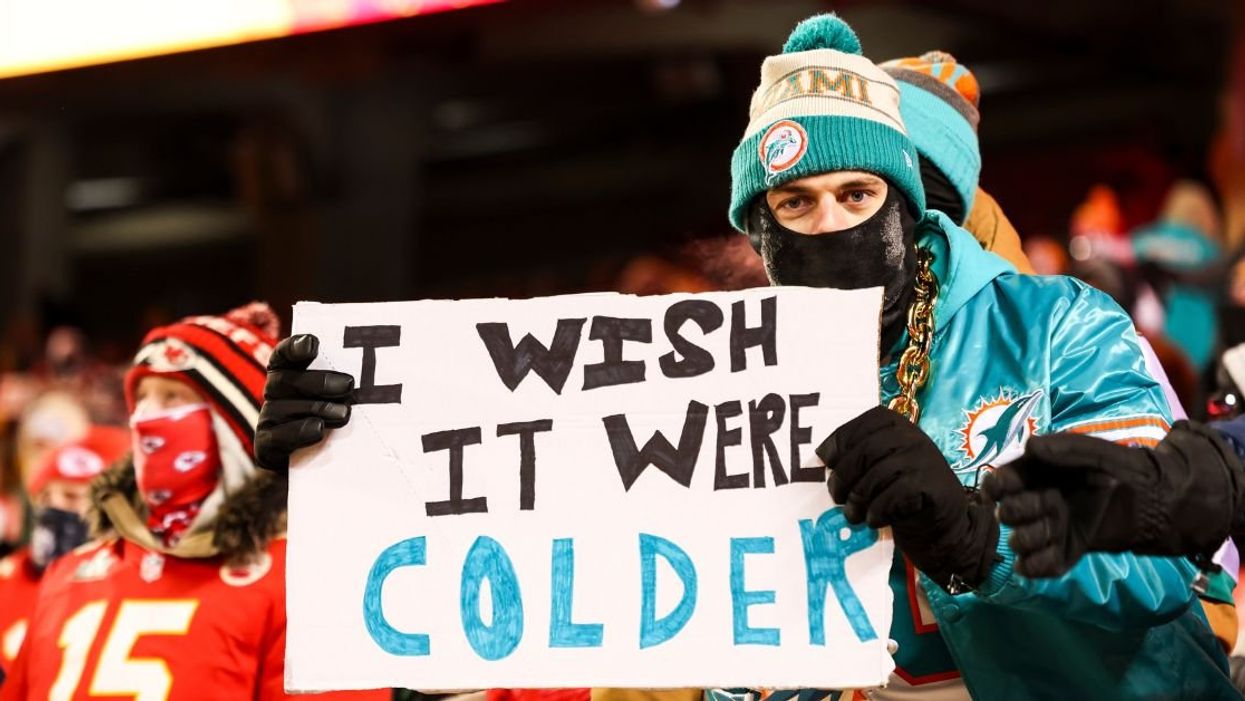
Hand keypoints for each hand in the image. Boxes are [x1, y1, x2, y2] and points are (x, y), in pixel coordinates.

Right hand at [254, 334, 354, 473]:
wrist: (320, 470)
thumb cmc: (338, 422)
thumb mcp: (345, 399)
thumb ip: (348, 382)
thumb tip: (388, 367)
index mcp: (289, 374)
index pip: (284, 356)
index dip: (295, 347)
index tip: (314, 344)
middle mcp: (274, 395)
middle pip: (285, 381)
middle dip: (318, 382)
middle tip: (348, 385)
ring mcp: (268, 421)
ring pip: (282, 409)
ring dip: (316, 408)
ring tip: (344, 413)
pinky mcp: (267, 448)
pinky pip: (276, 438)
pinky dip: (298, 432)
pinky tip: (318, 429)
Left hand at [819, 406, 998, 589]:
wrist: (942, 528)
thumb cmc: (901, 498)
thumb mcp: (878, 469)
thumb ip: (858, 457)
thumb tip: (823, 456)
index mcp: (898, 426)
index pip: (862, 424)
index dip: (839, 442)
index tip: (827, 462)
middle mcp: (913, 437)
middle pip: (865, 451)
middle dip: (843, 476)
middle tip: (837, 497)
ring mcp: (925, 460)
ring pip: (876, 475)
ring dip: (857, 500)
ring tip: (854, 514)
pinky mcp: (932, 486)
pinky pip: (892, 497)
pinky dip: (877, 512)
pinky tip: (876, 520)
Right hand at [982, 422, 1241, 577]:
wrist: (1154, 503)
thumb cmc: (1123, 470)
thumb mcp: (1096, 452)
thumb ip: (1065, 447)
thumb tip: (1030, 445)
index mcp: (1035, 476)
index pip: (999, 482)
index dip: (997, 486)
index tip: (1005, 487)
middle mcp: (1035, 503)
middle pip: (1005, 514)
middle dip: (1019, 511)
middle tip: (1049, 505)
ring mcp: (1048, 531)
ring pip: (1018, 542)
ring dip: (1030, 538)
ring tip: (1053, 531)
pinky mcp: (1062, 554)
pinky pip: (1036, 568)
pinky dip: (1038, 566)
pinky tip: (1055, 554)